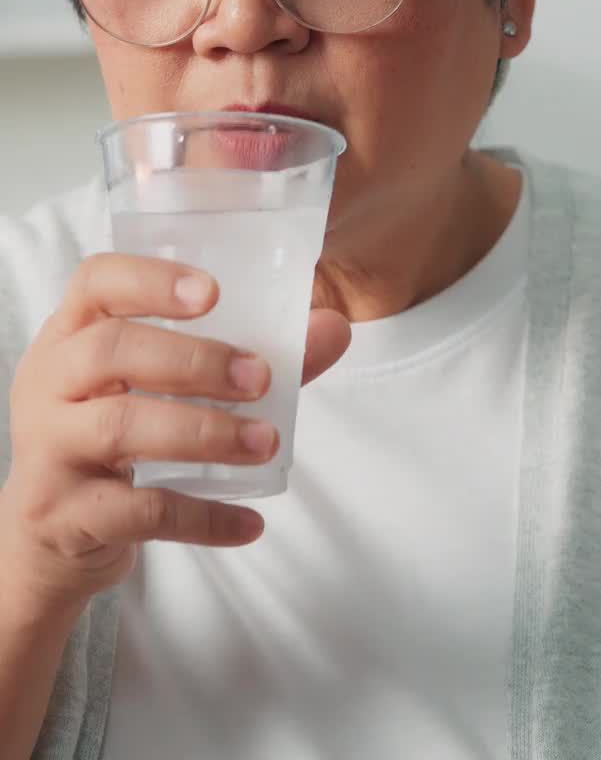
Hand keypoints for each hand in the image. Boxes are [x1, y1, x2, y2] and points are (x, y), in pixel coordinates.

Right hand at [0, 252, 350, 624]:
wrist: (50, 537)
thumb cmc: (115, 437)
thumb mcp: (157, 390)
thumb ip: (246, 358)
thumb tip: (335, 327)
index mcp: (71, 334)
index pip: (95, 282)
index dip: (150, 280)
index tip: (212, 293)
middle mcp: (48, 382)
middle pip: (110, 351)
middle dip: (192, 360)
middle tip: (257, 377)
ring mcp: (48, 449)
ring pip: (120, 427)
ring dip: (204, 433)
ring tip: (265, 443)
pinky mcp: (65, 514)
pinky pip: (139, 512)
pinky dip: (202, 516)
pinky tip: (249, 523)